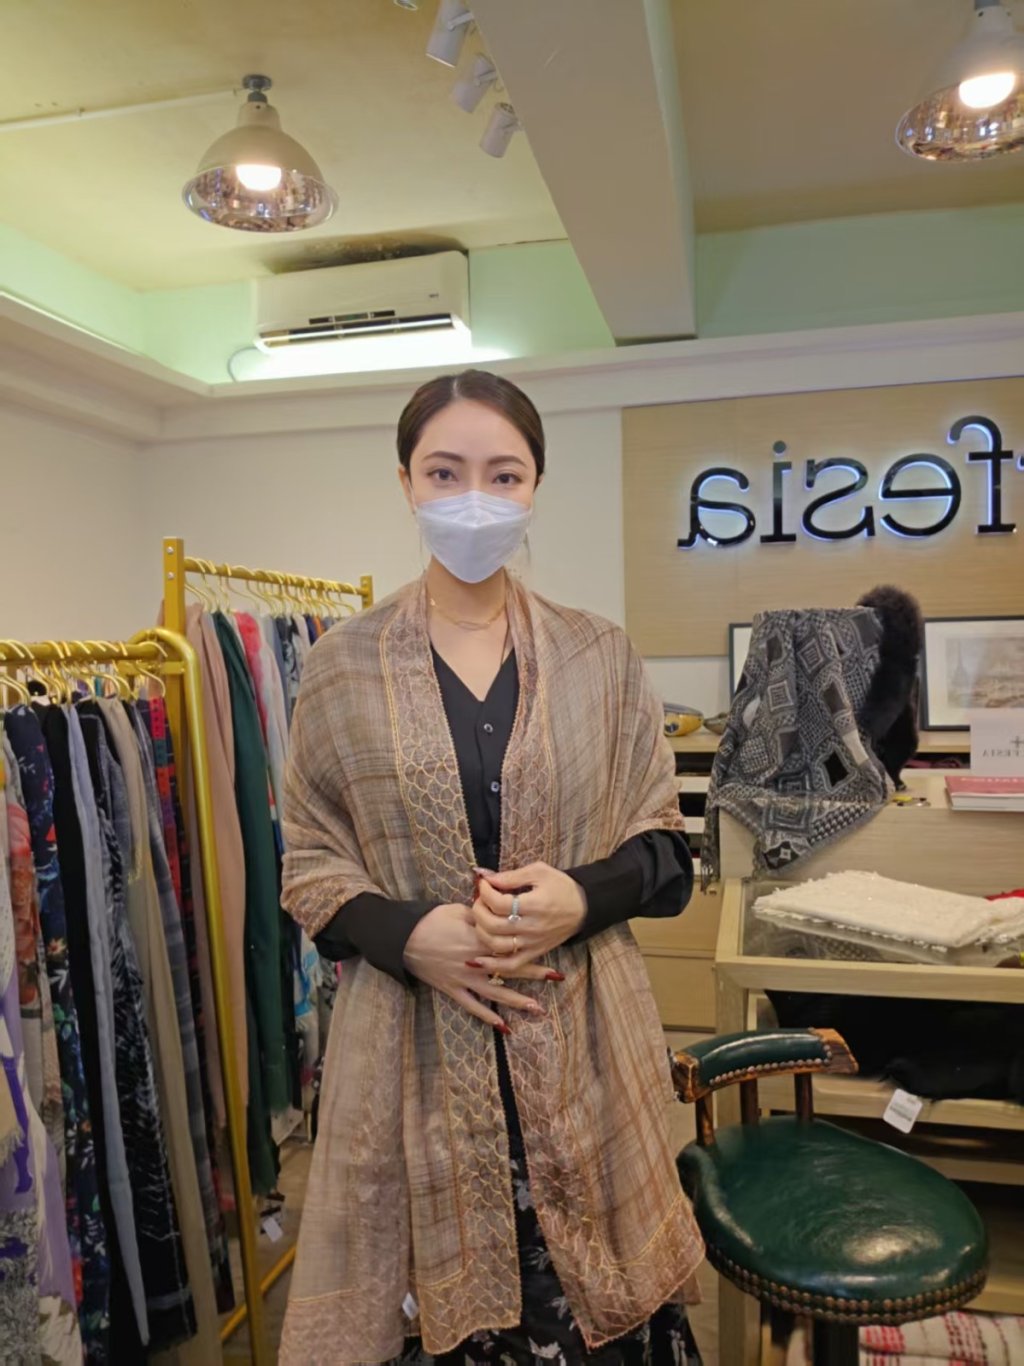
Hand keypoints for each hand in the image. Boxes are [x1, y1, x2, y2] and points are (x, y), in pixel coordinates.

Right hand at [403, 902, 554, 1029]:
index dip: (529, 943)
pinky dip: (488, 1017)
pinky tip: (505, 1026)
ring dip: (518, 1000)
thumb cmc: (430, 920)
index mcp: (479, 937)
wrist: (404, 939)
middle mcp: (476, 960)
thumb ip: (480, 913)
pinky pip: (473, 1006)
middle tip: (557, 976)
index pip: (510, 942)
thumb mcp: (457, 909)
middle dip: (534, 972)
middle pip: (510, 967)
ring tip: (538, 1008)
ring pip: (496, 991)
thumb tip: (497, 909)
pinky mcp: (453, 989)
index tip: (548, 942)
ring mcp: (465, 978)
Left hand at [471, 863, 585, 976]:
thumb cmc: (561, 887)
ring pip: (497, 946)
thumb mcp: (539, 872)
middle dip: (479, 911)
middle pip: (494, 925)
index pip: (499, 903)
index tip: (484, 884)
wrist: (583, 908)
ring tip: (481, 918)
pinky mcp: (534, 953)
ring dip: (481, 932)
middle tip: (480, 900)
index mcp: (535, 905)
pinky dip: (493, 964)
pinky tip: (479, 958)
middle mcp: (532, 927)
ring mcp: (532, 943)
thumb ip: (512, 876)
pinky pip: (510, 965)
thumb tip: (486, 877)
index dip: (485, 892)